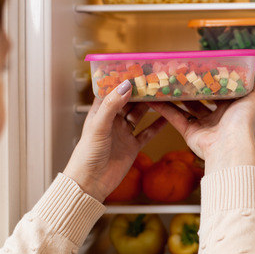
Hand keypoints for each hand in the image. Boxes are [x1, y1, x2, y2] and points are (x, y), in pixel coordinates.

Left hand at [64, 80, 165, 201]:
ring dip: (150, 106)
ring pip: (140, 114)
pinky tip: (168, 118)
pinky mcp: (133, 146)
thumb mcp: (99, 126)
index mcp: (100, 113)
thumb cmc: (87, 155)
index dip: (122, 80)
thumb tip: (126, 86)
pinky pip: (147, 133)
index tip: (136, 69)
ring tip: (163, 94)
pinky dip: (158, 125)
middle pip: (129, 101)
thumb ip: (112, 105)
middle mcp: (112, 121)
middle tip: (154, 80)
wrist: (91, 183)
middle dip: (140, 91)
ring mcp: (124, 133)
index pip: (112, 91)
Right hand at [148, 84, 254, 174]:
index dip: (210, 81)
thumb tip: (250, 75)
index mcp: (231, 108)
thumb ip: (253, 86)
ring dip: (175, 97)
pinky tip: (154, 99)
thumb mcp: (254, 97)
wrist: (230, 144)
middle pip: (201, 99)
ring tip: (164, 83)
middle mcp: (217, 117)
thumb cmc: (243, 120)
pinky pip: (175, 118)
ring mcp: (202, 125)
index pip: (219, 92)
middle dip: (191, 88)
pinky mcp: (190, 133)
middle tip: (179, 74)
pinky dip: (164, 109)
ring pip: (186, 108)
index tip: (199, 69)